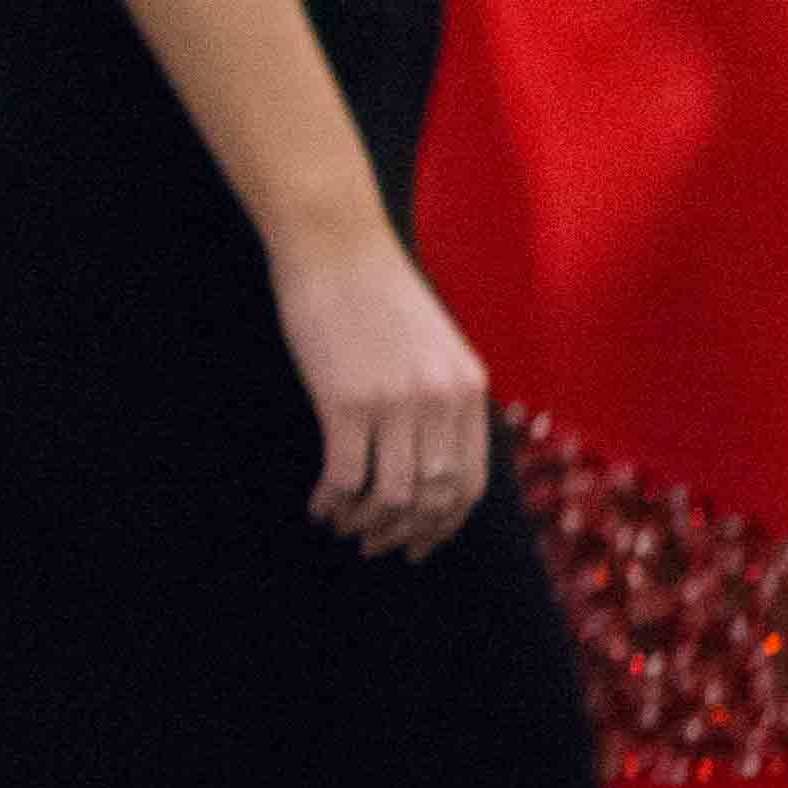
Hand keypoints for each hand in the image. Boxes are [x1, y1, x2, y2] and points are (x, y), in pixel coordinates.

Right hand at [269, 221, 493, 557]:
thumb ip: (441, 394)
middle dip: (404, 534)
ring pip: (392, 497)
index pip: (469, 483)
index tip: (419, 543)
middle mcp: (441, 402)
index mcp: (468, 390)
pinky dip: (332, 500)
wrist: (334, 241)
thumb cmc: (374, 287)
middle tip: (375, 545)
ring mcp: (396, 404)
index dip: (444, 525)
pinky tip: (318, 503)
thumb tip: (429, 456)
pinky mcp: (346, 401)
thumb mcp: (432, 343)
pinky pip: (346, 475)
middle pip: (433, 499)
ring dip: (366, 522)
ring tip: (342, 525)